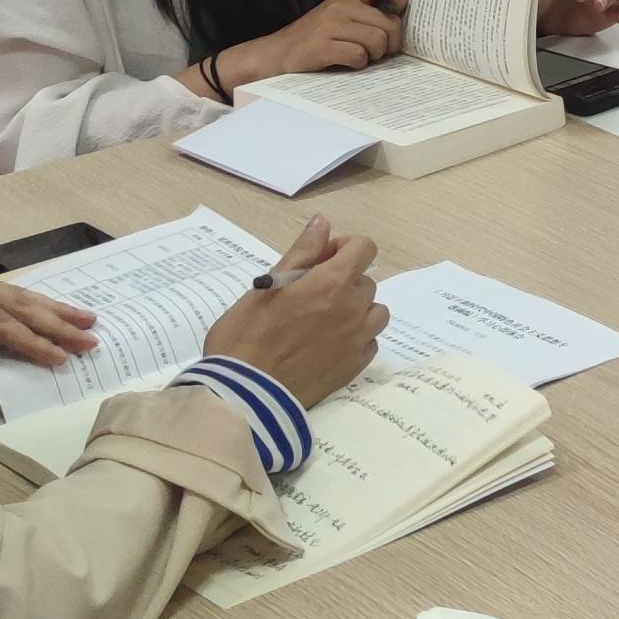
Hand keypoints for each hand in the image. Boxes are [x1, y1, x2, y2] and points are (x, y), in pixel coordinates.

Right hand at [198, 215, 387, 408]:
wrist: (245, 396)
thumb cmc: (245, 337)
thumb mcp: (266, 287)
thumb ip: (301, 253)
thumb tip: (323, 222)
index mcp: (332, 283)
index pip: (364, 248)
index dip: (345, 248)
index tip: (321, 260)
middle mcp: (354, 309)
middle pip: (365, 281)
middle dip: (343, 281)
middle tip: (309, 296)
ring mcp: (358, 341)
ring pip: (373, 312)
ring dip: (355, 310)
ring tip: (322, 322)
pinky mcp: (355, 368)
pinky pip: (369, 342)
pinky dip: (355, 338)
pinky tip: (327, 346)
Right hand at [218, 0, 405, 91]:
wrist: (275, 54)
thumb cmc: (314, 38)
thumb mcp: (339, 16)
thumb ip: (366, 14)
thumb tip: (401, 25)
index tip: (397, 14)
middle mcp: (341, 5)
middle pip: (390, 24)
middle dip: (390, 44)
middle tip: (379, 52)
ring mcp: (330, 24)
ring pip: (377, 41)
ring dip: (374, 56)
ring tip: (359, 57)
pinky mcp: (322, 45)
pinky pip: (358, 56)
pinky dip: (357, 65)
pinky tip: (346, 64)